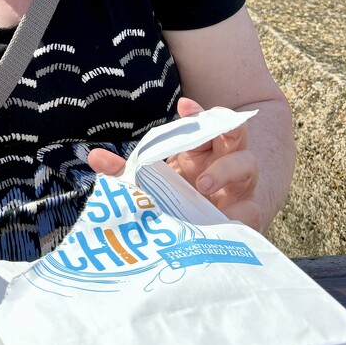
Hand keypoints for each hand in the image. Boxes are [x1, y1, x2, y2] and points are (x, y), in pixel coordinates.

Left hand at [87, 97, 261, 229]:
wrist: (206, 239)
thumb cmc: (179, 202)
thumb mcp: (151, 185)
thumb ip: (124, 172)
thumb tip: (93, 157)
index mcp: (202, 150)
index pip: (206, 121)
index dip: (198, 111)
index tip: (184, 105)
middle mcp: (225, 161)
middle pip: (236, 132)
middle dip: (222, 128)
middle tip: (198, 138)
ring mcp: (240, 187)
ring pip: (248, 164)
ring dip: (226, 170)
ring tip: (202, 184)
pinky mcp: (247, 216)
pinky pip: (252, 210)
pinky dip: (241, 213)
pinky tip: (224, 219)